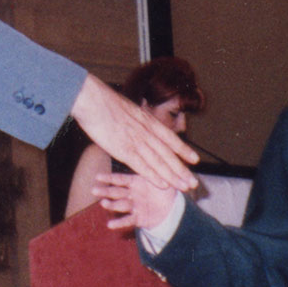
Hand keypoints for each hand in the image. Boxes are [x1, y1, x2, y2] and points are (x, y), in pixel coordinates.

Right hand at [68, 76, 197, 193]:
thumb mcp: (127, 108)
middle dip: (182, 169)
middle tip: (193, 183)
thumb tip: (138, 122)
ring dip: (172, 176)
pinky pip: (141, 165)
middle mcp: (146, 132)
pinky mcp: (123, 149)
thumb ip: (135, 119)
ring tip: (184, 187)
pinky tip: (162, 184)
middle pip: (168, 154)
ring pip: (159, 162)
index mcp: (147, 121)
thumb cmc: (104, 103)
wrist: (92, 99)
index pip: (170, 138)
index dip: (184, 150)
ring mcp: (136, 141)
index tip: (195, 159)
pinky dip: (153, 175)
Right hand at [93, 170, 178, 231]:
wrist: (172, 208)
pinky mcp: (138, 218)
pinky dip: (119, 223)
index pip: (121, 179)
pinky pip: (128, 220)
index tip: (97, 177)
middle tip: (93, 190)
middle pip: (116, 192)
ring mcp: (134, 206)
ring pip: (120, 205)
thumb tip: (167, 164)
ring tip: (103, 204)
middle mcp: (132, 194)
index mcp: (136, 182)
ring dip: (111, 205)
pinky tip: (110, 225)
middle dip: (105, 191)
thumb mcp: (166, 179)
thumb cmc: (166, 190)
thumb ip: (162, 173)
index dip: (109, 178)